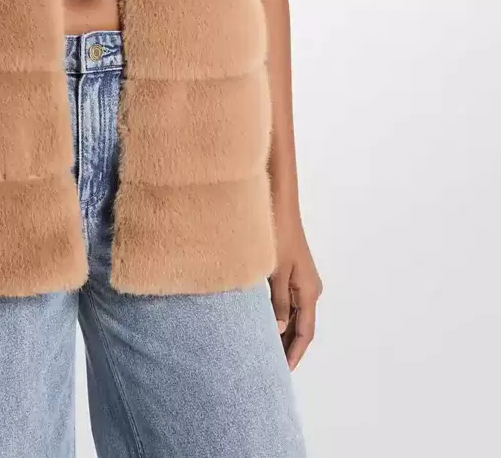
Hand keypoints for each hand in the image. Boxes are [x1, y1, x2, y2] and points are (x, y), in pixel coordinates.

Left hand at [269, 206, 321, 370]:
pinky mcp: (293, 272)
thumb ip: (278, 302)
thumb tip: (280, 330)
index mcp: (309, 292)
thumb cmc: (277, 234)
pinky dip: (279, 315)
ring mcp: (302, 281)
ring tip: (266, 350)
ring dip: (283, 331)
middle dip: (288, 346)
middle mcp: (309, 289)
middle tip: (271, 366)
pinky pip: (288, 302)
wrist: (279, 204)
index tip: (283, 371)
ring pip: (294, 315)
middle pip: (301, 326)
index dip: (294, 353)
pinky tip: (266, 323)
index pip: (305, 332)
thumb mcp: (276, 272)